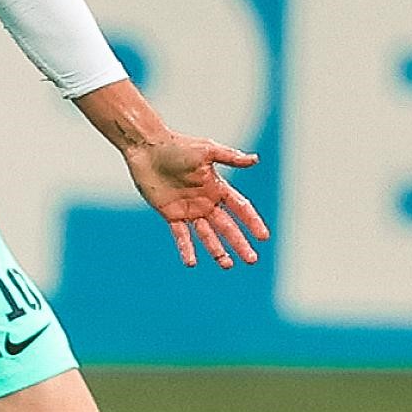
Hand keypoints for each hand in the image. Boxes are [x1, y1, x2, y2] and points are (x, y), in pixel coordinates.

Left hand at [122, 134, 270, 268]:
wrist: (148, 148)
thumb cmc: (177, 145)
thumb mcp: (206, 150)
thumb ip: (230, 157)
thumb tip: (255, 160)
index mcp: (216, 187)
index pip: (240, 208)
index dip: (252, 222)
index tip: (264, 237)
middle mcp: (205, 202)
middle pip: (227, 227)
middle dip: (239, 243)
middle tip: (251, 260)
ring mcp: (188, 210)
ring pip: (207, 236)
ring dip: (217, 251)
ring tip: (227, 265)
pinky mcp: (170, 214)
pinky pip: (181, 236)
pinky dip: (186, 249)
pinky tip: (191, 263)